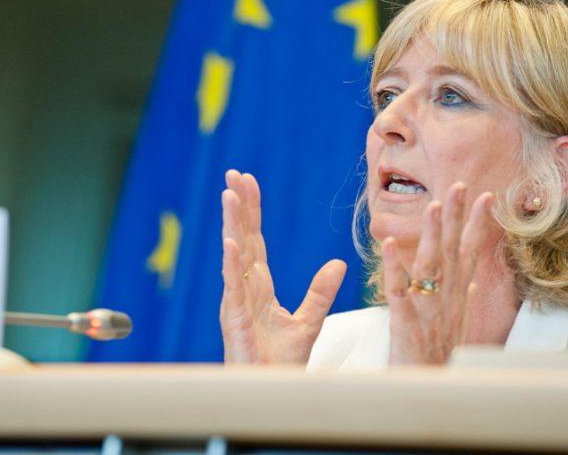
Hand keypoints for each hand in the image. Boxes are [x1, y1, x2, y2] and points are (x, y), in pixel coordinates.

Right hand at [220, 170, 346, 363]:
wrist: (272, 392)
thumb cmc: (282, 361)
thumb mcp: (309, 320)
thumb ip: (320, 291)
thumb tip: (338, 262)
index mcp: (258, 287)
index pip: (255, 241)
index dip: (252, 212)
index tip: (249, 183)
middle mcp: (243, 288)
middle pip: (242, 239)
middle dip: (238, 207)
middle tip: (234, 175)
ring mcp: (236, 302)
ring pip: (234, 256)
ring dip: (232, 225)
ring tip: (229, 195)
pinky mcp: (234, 320)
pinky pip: (233, 287)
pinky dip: (231, 264)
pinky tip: (231, 242)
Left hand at [382, 182, 493, 364]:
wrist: (431, 394)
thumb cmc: (440, 358)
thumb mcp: (455, 325)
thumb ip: (461, 297)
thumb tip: (469, 277)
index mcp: (456, 296)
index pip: (469, 253)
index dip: (477, 225)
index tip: (487, 197)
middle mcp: (447, 300)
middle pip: (453, 252)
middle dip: (457, 217)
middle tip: (461, 186)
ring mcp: (429, 312)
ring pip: (431, 267)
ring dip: (432, 235)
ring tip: (434, 205)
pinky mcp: (407, 326)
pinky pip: (399, 293)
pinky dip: (394, 268)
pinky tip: (389, 244)